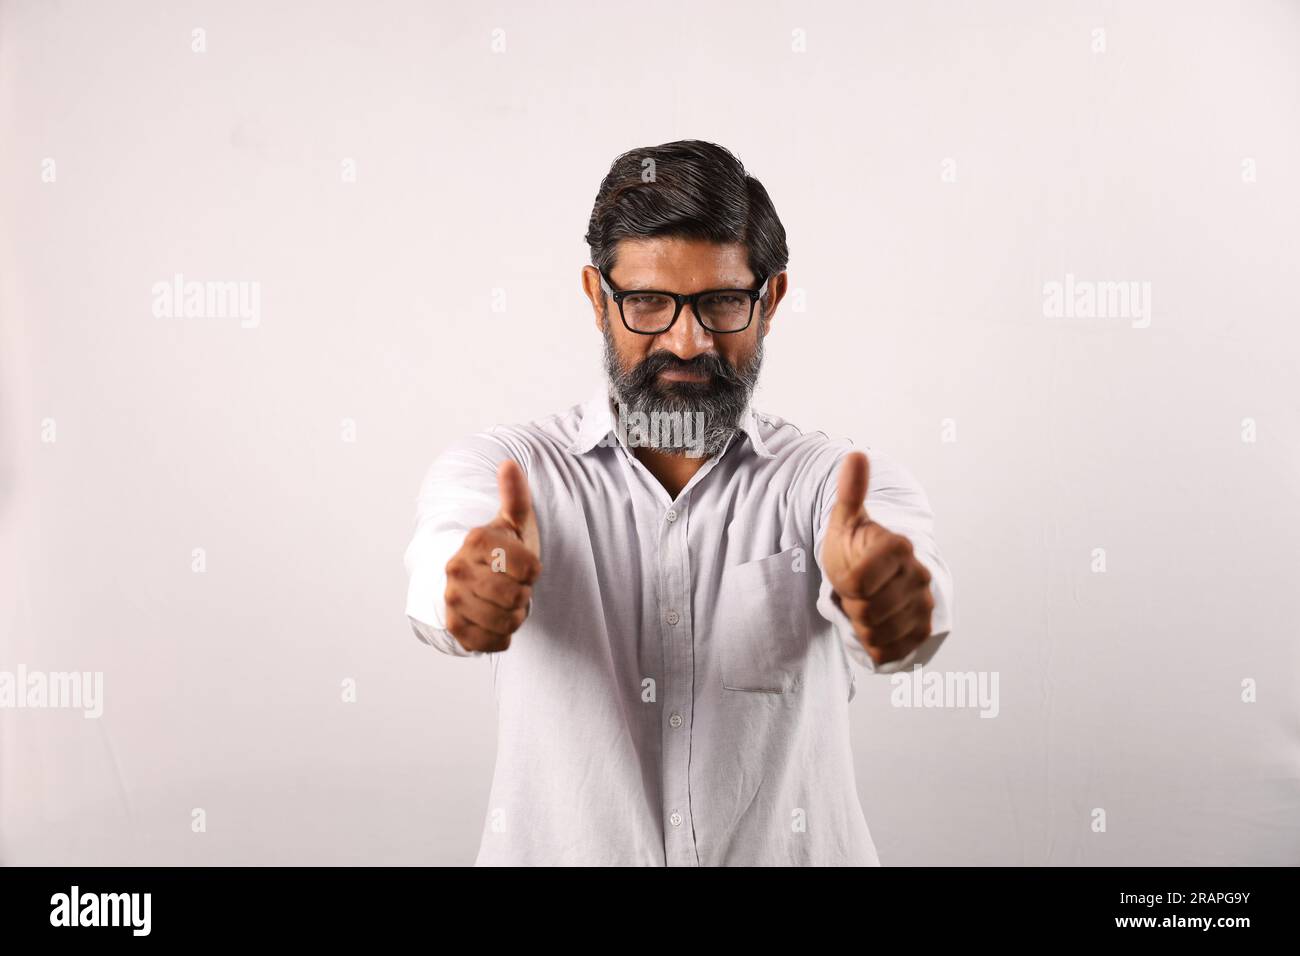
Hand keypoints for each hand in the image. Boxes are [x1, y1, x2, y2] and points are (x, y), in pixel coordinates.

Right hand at [443, 460, 541, 652]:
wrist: (471, 575)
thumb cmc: (500, 547)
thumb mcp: (512, 520)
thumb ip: (515, 495)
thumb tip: (508, 464)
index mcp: (475, 541)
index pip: (529, 568)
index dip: (534, 570)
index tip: (524, 564)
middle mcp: (457, 570)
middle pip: (516, 596)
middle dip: (524, 594)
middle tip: (515, 586)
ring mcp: (452, 600)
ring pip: (507, 622)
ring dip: (515, 616)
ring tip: (506, 602)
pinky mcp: (455, 627)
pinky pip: (494, 642)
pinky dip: (503, 636)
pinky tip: (497, 620)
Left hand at [821, 452, 934, 666]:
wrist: (880, 574)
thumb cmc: (856, 546)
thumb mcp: (846, 520)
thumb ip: (851, 491)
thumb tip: (855, 455)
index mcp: (898, 547)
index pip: (857, 583)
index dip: (845, 584)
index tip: (850, 573)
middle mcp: (918, 576)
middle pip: (867, 611)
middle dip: (853, 605)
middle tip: (857, 591)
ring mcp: (924, 605)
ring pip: (877, 633)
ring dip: (863, 625)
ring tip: (867, 605)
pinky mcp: (924, 630)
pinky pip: (889, 651)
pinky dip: (876, 644)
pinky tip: (878, 625)